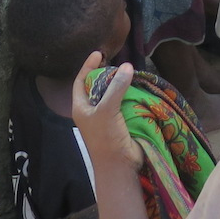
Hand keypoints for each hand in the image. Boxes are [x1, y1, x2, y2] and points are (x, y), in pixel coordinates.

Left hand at [70, 52, 142, 169]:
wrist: (118, 165)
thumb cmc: (105, 137)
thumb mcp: (107, 109)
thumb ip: (116, 87)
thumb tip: (127, 66)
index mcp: (81, 107)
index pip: (81, 82)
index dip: (88, 67)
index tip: (98, 53)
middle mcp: (93, 110)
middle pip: (97, 87)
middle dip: (106, 74)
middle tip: (118, 62)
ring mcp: (107, 116)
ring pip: (113, 94)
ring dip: (121, 84)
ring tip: (129, 71)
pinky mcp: (121, 121)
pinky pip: (125, 103)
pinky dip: (131, 94)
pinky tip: (138, 86)